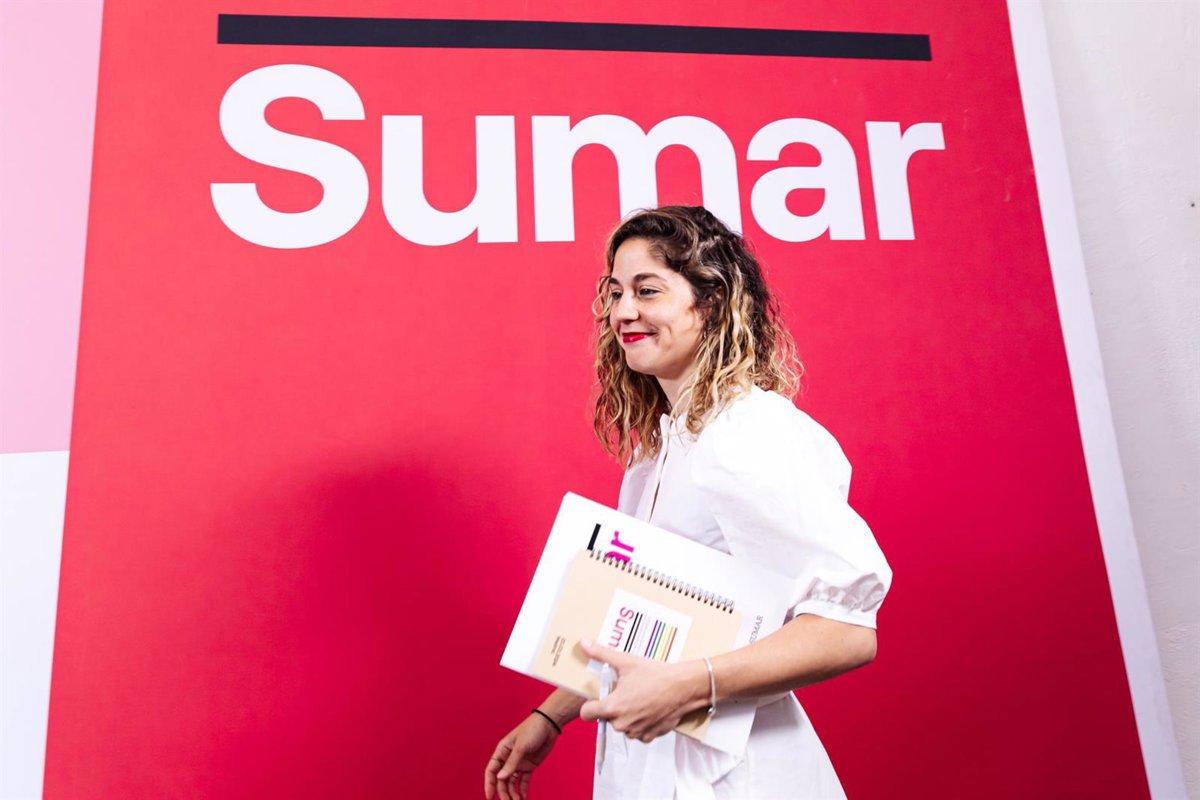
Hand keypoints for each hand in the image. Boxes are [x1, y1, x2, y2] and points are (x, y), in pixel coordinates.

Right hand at [484, 712, 558, 799]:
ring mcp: (519, 763)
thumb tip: (500, 778)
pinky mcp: (529, 766)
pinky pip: (523, 781)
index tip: (489, 796)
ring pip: (512, 782)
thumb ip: (511, 764)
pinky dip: (522, 790)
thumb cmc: (532, 729)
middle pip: (502, 780)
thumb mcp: (520, 747)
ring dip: (512, 793)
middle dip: (503, 792)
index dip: (489, 784)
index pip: (491, 771)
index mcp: (502, 751)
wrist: (549, 725)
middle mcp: (508, 759)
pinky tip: (522, 799)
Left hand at [577, 639, 707, 742]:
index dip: (590, 704)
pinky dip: (641, 723)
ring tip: (639, 699)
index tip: (598, 698)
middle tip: (627, 692)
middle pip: (607, 718)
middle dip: (614, 706)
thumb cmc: (656, 675)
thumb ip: (601, 654)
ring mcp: (636, 732)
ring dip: (627, 716)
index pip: (586, 714)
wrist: (683, 687)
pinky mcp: (649, 736)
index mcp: (612, 706)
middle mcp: (622, 723)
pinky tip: (648, 708)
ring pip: (623, 725)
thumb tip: (585, 644)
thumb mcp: (626, 661)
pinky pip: (637, 732)